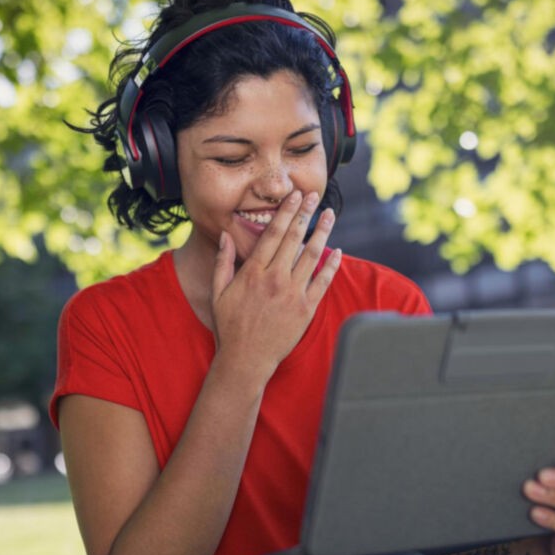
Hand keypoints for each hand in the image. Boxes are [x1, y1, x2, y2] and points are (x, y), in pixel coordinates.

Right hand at [210, 190, 341, 372]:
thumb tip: (225, 235)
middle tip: (314, 195)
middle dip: (305, 214)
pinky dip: (331, 265)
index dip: (285, 212)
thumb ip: (223, 262)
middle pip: (294, 238)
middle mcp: (274, 280)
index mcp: (253, 273)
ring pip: (311, 256)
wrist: (246, 360)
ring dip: (323, 232)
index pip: (273, 234)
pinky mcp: (306, 310)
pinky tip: (337, 251)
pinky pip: (322, 282)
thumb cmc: (229, 327)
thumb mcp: (217, 293)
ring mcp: (292, 294)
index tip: (294, 196)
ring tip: (330, 215)